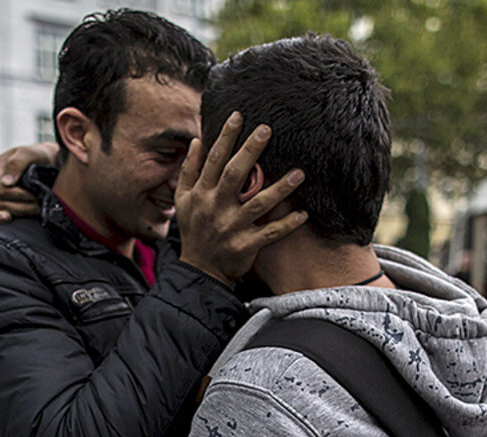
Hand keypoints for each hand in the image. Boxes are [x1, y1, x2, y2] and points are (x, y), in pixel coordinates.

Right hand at [0, 142, 59, 224]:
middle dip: (21, 208)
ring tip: (28, 215)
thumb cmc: (38, 158)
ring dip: (10, 215)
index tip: (36, 198)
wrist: (46, 163)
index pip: (2, 191)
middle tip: (38, 208)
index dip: (20, 197)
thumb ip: (17, 164)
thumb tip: (5, 183)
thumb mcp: (30, 154)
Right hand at [176, 111, 307, 284]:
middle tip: (267, 129)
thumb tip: (197, 141)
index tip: (238, 116)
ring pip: (259, 203)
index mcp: (201, 194)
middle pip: (235, 174)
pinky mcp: (245, 245)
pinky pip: (270, 233)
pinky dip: (287, 224)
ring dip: (280, 187)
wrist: (199, 269)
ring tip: (299, 173)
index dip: (225, 137)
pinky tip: (303, 214)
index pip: (214, 160)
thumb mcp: (182, 199)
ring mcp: (232, 227)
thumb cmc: (194, 230)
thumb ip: (189, 170)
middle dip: (250, 151)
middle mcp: (216, 207)